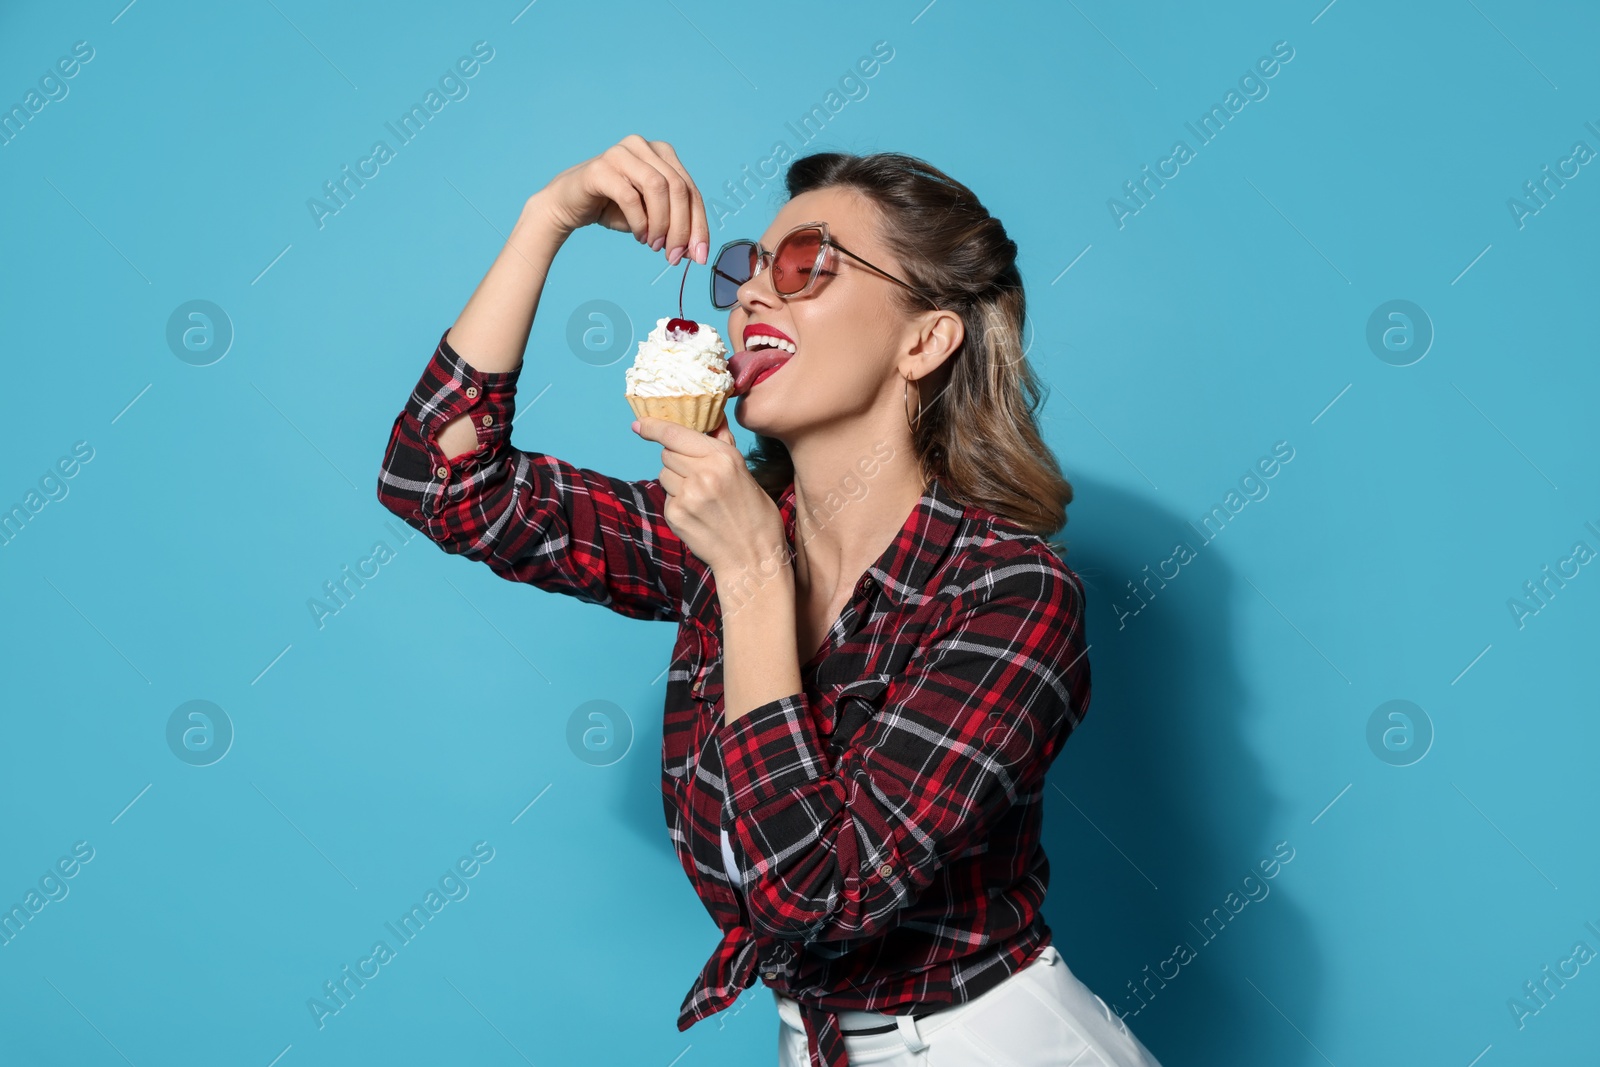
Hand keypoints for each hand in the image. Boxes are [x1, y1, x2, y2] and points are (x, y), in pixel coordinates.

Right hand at [533, 134, 709, 264]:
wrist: (569, 204)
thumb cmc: (613, 208)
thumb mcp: (652, 218)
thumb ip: (675, 227)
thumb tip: (695, 252)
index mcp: (662, 154)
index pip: (691, 191)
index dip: (699, 225)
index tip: (699, 256)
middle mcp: (644, 147)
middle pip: (678, 188)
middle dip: (681, 228)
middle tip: (674, 256)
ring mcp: (622, 153)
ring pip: (658, 187)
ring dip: (662, 223)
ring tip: (655, 245)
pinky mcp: (601, 167)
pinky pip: (630, 196)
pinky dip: (640, 221)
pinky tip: (640, 236)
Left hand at [633, 416, 787, 575]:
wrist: (752, 558)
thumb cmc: (755, 516)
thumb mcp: (745, 473)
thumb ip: (724, 445)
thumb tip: (713, 418)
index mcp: (724, 458)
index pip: (677, 433)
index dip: (654, 426)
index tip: (640, 424)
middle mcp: (704, 473)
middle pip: (667, 452)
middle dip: (676, 460)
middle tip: (697, 477)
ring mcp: (687, 495)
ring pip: (664, 474)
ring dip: (675, 481)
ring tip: (700, 498)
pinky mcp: (676, 515)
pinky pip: (666, 497)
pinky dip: (677, 502)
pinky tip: (697, 514)